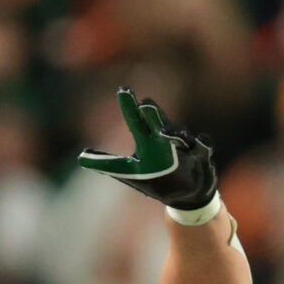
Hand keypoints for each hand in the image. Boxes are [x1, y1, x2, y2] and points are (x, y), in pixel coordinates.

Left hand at [76, 90, 218, 212]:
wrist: (187, 193)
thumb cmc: (156, 180)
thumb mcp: (130, 173)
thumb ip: (108, 164)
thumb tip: (81, 157)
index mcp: (147, 142)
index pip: (136, 122)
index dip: (130, 107)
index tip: (124, 90)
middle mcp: (164, 140)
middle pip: (157, 124)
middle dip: (151, 114)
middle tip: (144, 103)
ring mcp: (183, 148)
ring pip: (179, 135)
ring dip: (174, 133)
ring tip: (167, 133)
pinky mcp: (200, 157)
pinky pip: (203, 148)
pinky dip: (202, 145)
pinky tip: (198, 143)